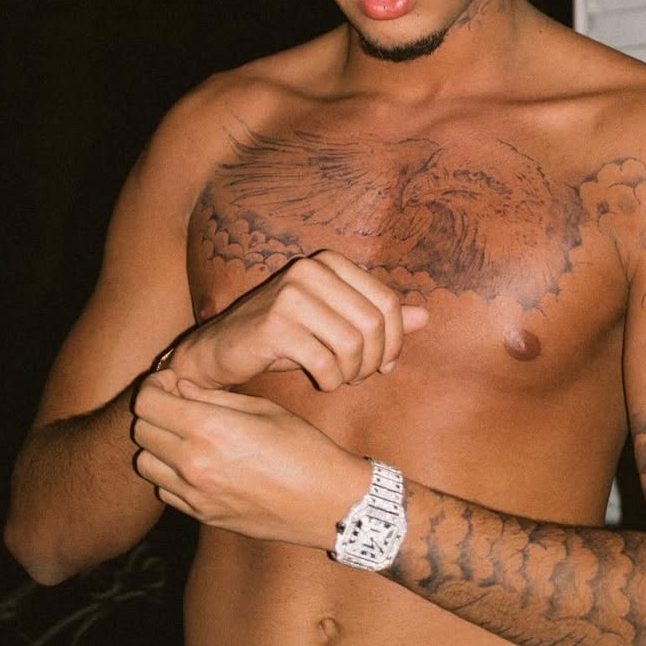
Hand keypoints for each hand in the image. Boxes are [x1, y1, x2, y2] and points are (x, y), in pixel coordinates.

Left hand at [130, 372, 369, 548]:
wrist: (328, 503)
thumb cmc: (304, 448)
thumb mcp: (263, 409)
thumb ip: (214, 399)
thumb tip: (180, 389)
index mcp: (210, 429)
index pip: (147, 403)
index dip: (153, 387)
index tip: (170, 384)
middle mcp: (194, 463)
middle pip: (140, 431)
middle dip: (155, 412)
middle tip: (178, 406)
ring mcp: (195, 494)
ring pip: (144, 463)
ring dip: (158, 445)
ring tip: (186, 436)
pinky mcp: (202, 516)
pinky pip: (164, 490)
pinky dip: (170, 474)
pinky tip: (198, 464)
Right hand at [172, 250, 428, 390]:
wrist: (221, 350)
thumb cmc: (283, 337)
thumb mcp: (334, 324)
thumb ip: (376, 319)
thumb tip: (425, 318)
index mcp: (329, 263)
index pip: (387, 302)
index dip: (395, 340)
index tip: (384, 365)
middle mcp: (310, 270)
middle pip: (374, 323)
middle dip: (373, 360)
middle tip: (359, 377)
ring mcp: (291, 294)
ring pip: (352, 344)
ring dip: (352, 372)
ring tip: (339, 379)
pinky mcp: (275, 324)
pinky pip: (325, 361)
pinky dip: (330, 380)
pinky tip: (321, 382)